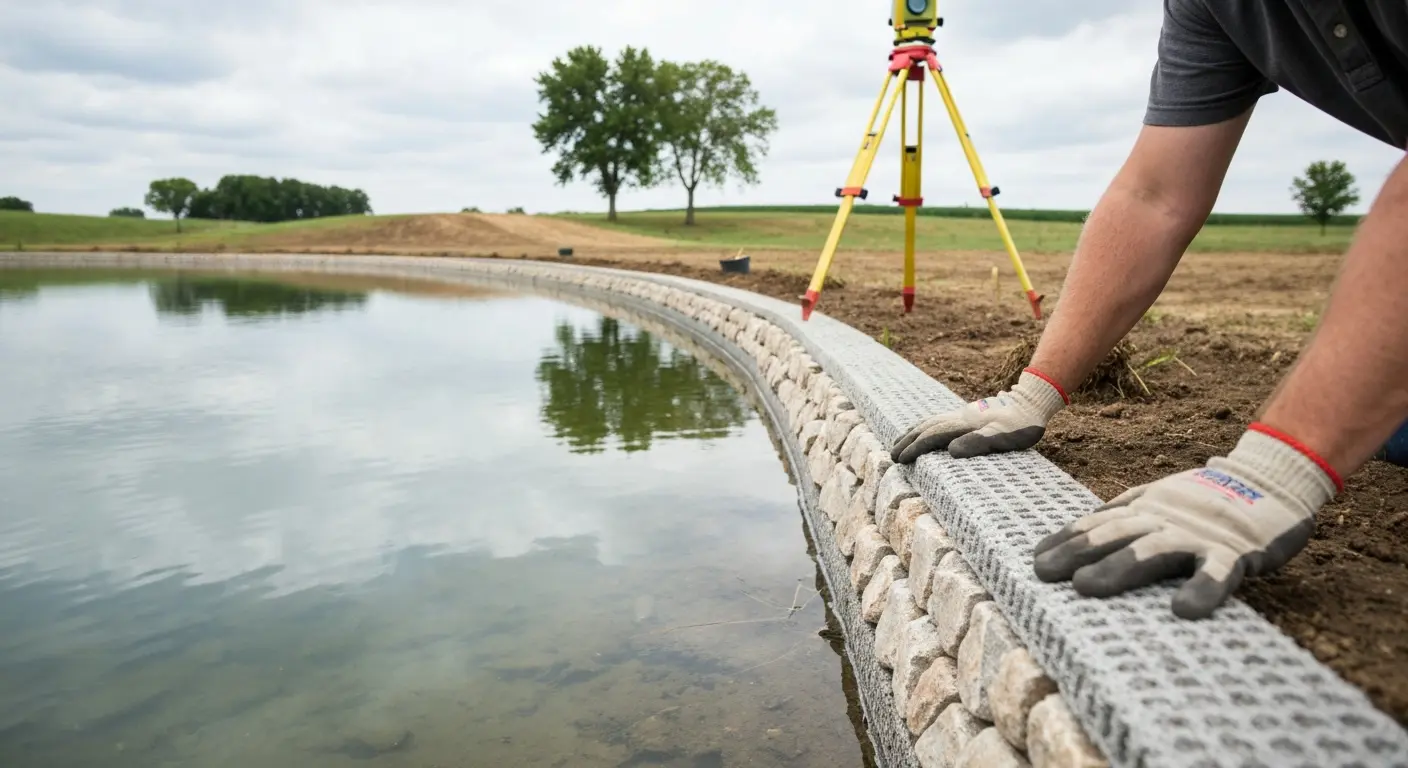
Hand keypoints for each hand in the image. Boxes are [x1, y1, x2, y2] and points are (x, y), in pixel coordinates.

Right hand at [890, 369, 1067, 463]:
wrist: (1033, 401)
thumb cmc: (1022, 424)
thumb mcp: (1005, 436)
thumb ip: (979, 443)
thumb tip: (951, 451)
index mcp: (964, 424)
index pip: (932, 436)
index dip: (915, 448)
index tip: (900, 460)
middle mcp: (959, 417)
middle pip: (926, 427)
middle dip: (908, 441)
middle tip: (892, 455)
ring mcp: (963, 414)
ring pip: (931, 422)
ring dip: (914, 432)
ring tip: (900, 442)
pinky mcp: (969, 415)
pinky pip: (940, 420)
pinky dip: (926, 427)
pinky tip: (926, 431)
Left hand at [1032, 425, 1339, 618]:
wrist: (1273, 479)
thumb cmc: (1206, 500)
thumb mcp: (1157, 501)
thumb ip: (1124, 517)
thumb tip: (1077, 535)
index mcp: (1145, 510)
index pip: (1097, 524)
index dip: (1066, 540)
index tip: (1035, 559)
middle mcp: (1164, 520)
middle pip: (1114, 535)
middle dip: (1077, 553)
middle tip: (1043, 572)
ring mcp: (1198, 535)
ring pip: (1153, 551)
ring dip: (1118, 569)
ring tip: (1084, 588)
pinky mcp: (1236, 552)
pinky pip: (1217, 573)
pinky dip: (1202, 590)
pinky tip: (1183, 610)